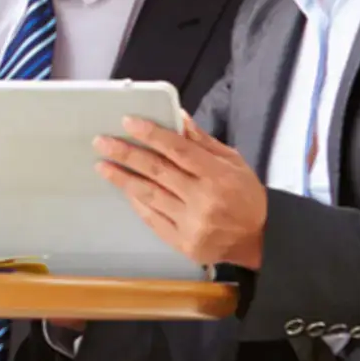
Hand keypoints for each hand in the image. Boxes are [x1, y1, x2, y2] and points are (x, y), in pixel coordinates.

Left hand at [95, 116, 266, 268]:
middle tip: (102, 142)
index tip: (128, 122)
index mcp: (218, 176)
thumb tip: (178, 117)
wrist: (258, 241)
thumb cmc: (246, 197)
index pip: (179, 150)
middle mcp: (202, 199)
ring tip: (102, 165)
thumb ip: (203, 142)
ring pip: (150, 195)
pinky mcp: (181, 242)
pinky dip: (137, 202)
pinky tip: (124, 189)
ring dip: (123, 179)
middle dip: (127, 154)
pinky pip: (152, 218)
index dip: (152, 134)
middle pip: (157, 171)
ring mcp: (190, 223)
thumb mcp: (234, 163)